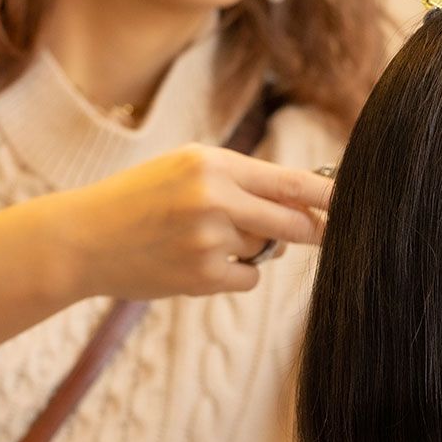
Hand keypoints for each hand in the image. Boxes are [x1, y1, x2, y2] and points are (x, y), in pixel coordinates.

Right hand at [54, 144, 332, 299]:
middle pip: (294, 222)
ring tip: (200, 238)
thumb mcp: (185, 170)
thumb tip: (304, 209)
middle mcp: (214, 198)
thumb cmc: (139, 200)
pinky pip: (246, 278)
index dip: (330, 195)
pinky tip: (194, 262)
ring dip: (250, 248)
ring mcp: (209, 240)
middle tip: (317, 230)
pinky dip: (234, 274)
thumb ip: (240, 183)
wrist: (82, 240)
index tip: (359, 201)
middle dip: (311, 229)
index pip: (290, 180)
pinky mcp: (202, 276)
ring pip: (265, 250)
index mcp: (212, 163)